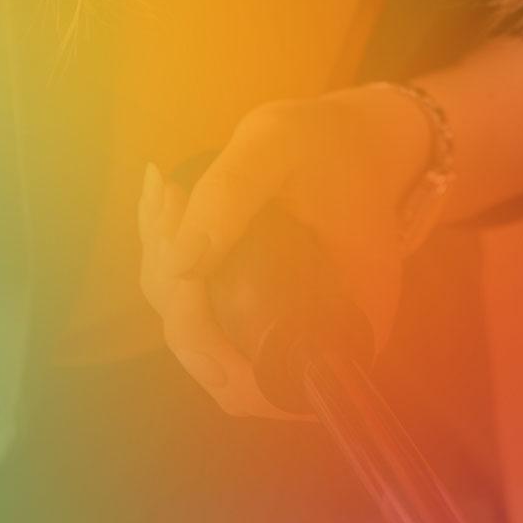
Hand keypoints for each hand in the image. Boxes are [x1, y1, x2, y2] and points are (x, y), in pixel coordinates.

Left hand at [135, 85, 432, 419]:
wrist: (360, 138)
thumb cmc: (331, 140)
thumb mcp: (280, 141)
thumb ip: (232, 192)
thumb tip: (178, 263)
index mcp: (343, 330)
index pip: (254, 383)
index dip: (199, 336)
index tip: (180, 260)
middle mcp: (316, 352)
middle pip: (213, 361)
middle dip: (173, 288)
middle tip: (171, 202)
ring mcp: (285, 335)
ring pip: (198, 333)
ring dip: (164, 269)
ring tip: (167, 194)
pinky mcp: (261, 311)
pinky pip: (202, 308)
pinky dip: (169, 262)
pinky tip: (163, 204)